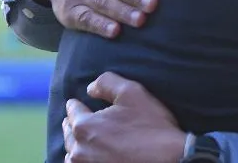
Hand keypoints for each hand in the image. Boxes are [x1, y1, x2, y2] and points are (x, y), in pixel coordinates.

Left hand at [64, 72, 185, 162]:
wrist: (168, 159)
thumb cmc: (151, 126)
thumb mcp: (132, 92)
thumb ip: (106, 83)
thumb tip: (90, 88)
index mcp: (85, 126)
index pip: (72, 110)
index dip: (76, 104)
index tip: (77, 102)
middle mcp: (80, 149)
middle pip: (69, 133)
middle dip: (73, 124)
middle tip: (77, 120)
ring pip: (71, 153)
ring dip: (76, 144)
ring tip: (82, 140)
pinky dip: (82, 160)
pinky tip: (90, 156)